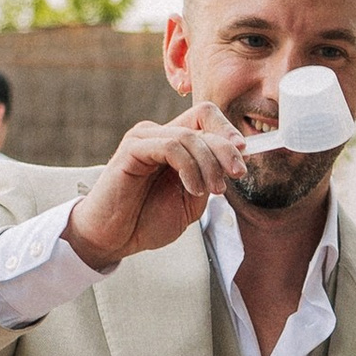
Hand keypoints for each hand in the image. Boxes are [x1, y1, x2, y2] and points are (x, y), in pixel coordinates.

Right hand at [64, 103, 247, 270]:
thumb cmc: (146, 220)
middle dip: (227, 149)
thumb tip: (233, 160)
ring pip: (190, 136)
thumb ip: (209, 177)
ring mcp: (144, 138)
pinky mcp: (132, 148)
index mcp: (175, 142)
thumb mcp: (191, 200)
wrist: (113, 238)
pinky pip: (170, 146)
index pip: (207, 117)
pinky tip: (193, 189)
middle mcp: (159, 134)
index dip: (229, 131)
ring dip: (209, 165)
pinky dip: (189, 167)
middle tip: (236, 174)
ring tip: (212, 191)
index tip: (243, 157)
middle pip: (203, 119)